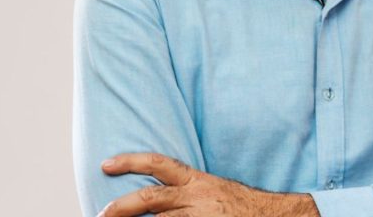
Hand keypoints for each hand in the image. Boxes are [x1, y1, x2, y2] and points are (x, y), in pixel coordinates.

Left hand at [98, 153, 318, 216]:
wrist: (272, 216)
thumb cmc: (238, 204)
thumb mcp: (211, 188)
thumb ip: (184, 189)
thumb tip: (153, 199)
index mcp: (196, 181)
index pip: (159, 164)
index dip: (131, 162)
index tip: (106, 164)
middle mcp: (196, 197)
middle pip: (151, 198)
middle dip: (121, 206)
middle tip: (101, 213)